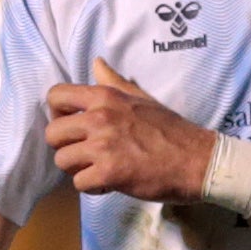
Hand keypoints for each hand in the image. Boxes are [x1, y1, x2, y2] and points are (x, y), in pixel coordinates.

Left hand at [47, 58, 219, 204]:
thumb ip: (114, 82)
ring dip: (78, 169)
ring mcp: (103, 146)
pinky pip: (79, 183)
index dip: (57, 114)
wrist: (197, 160)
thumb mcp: (141, 98)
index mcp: (105, 97)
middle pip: (53, 133)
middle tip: (84, 153)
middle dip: (64, 146)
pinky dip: (93, 187)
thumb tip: (96, 62)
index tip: (71, 126)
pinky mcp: (109, 173)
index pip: (56, 96)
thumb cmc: (171, 130)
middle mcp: (100, 117)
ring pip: (62, 161)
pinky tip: (110, 182)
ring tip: (99, 168)